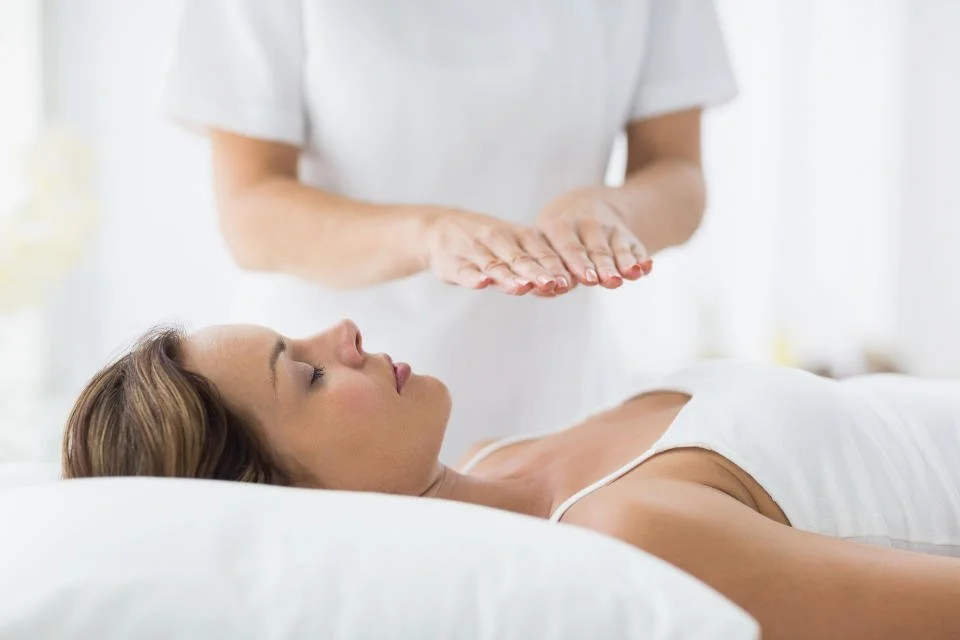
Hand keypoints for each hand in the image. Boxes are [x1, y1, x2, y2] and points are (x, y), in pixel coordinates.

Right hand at [420, 207, 573, 295]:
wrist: (438, 228)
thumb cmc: (486, 243)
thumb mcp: (512, 245)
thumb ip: (534, 263)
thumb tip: (563, 285)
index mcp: (518, 236)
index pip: (540, 252)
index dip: (554, 267)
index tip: (569, 282)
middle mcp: (498, 239)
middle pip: (520, 259)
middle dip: (537, 272)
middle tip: (554, 284)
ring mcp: (475, 250)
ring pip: (494, 265)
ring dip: (509, 276)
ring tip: (522, 286)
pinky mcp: (454, 263)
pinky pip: (465, 270)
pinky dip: (473, 277)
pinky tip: (481, 282)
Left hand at [537, 187, 652, 288]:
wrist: (585, 205)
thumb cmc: (555, 237)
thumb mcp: (545, 241)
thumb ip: (547, 269)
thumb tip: (546, 289)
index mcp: (559, 226)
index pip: (567, 247)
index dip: (572, 265)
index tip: (574, 283)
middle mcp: (585, 224)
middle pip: (594, 249)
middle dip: (601, 266)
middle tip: (606, 281)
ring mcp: (608, 228)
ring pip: (616, 247)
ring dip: (624, 262)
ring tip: (631, 275)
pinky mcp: (626, 234)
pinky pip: (634, 246)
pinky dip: (640, 257)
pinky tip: (646, 268)